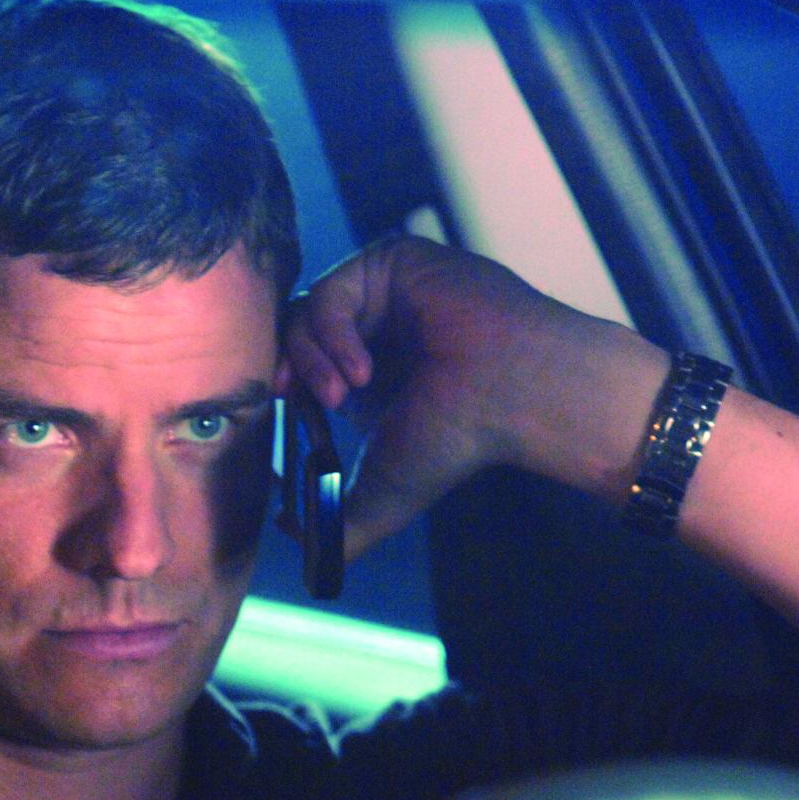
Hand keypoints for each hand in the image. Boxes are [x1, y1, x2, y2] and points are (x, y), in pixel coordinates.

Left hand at [280, 236, 660, 558]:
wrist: (514, 396)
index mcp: (364, 376)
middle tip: (299, 400)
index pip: (294, 364)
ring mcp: (383, 292)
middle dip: (289, 368)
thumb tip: (292, 539)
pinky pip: (332, 288)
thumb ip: (338, 527)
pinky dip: (333, 331)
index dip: (284, 387)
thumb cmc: (462, 440)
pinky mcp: (394, 261)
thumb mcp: (383, 491)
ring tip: (343, 393)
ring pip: (307, 309)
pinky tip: (363, 367)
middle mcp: (372, 329)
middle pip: (292, 330)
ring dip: (313, 356)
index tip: (289, 415)